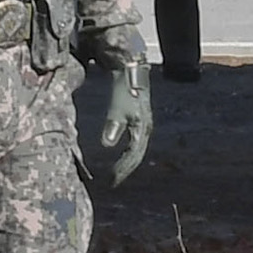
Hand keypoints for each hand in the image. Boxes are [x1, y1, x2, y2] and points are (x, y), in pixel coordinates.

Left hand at [100, 60, 152, 186]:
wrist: (131, 71)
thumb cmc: (125, 89)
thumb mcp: (118, 107)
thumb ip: (113, 124)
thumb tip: (107, 144)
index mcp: (142, 128)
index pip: (133, 155)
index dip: (123, 169)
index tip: (112, 180)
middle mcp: (145, 129)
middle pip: (136, 155)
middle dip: (125, 169)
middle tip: (112, 181)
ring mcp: (143, 125)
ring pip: (136, 149)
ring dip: (126, 162)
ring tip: (116, 173)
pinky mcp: (138, 121)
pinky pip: (133, 143)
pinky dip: (126, 152)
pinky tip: (119, 154)